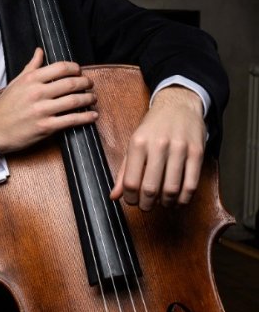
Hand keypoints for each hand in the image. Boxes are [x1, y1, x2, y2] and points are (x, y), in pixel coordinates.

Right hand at [0, 48, 97, 153]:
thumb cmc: (6, 105)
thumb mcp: (17, 82)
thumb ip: (31, 66)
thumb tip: (40, 51)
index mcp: (31, 79)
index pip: (60, 68)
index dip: (75, 68)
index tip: (79, 71)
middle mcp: (38, 92)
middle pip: (71, 83)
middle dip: (85, 83)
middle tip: (89, 84)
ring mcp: (42, 110)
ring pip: (74, 101)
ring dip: (88, 99)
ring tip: (92, 98)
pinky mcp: (46, 127)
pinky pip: (71, 120)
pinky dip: (86, 117)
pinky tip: (92, 115)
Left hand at [110, 85, 205, 210]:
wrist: (178, 105)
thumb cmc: (153, 127)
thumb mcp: (133, 143)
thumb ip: (123, 170)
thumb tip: (114, 196)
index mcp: (138, 143)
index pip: (130, 181)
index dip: (130, 198)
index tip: (132, 201)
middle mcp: (158, 145)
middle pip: (150, 188)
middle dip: (147, 204)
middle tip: (146, 206)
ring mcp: (179, 149)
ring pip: (171, 189)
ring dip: (165, 203)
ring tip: (162, 203)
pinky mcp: (196, 153)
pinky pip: (191, 185)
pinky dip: (183, 199)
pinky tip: (177, 200)